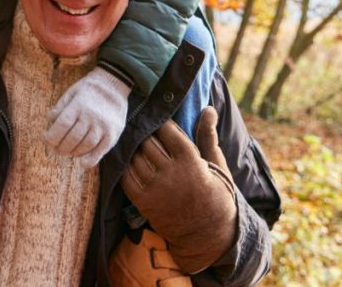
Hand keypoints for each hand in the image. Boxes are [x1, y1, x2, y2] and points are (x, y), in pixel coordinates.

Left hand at [44, 67, 130, 166]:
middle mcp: (91, 116)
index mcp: (78, 105)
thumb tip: (50, 120)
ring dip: (74, 152)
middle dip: (61, 147)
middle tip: (56, 150)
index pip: (63, 124)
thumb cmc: (88, 90)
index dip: (52, 136)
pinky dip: (91, 159)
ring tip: (68, 152)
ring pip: (86, 145)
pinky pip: (101, 150)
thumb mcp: (71, 92)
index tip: (47, 140)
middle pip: (73, 137)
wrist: (114, 85)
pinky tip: (82, 163)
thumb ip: (60, 107)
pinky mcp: (113, 133)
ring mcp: (103, 126)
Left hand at [120, 106, 237, 273]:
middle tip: (145, 131)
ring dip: (134, 149)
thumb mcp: (217, 164)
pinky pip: (126, 177)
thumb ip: (207, 135)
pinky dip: (125, 166)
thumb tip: (208, 108)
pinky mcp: (144, 202)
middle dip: (146, 135)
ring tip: (137, 145)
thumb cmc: (216, 194)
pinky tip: (129, 161)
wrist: (208, 233)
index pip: (166, 130)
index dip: (161, 124)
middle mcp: (171, 173)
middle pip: (147, 142)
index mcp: (191, 161)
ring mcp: (155, 188)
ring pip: (135, 157)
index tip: (159, 122)